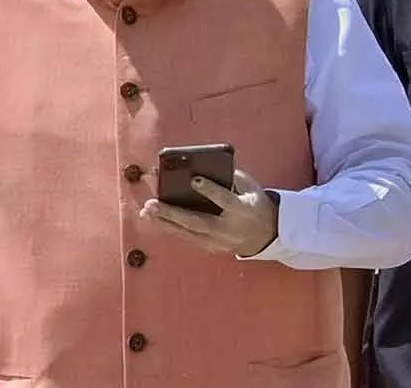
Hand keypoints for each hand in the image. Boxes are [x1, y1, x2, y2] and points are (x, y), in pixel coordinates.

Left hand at [140, 169, 278, 257]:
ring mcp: (218, 241)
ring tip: (145, 212)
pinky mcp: (210, 247)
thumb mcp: (250, 187)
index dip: (210, 190)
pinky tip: (154, 219)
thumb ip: (231, 176)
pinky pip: (186, 237)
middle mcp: (228, 228)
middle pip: (197, 221)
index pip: (224, 199)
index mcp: (242, 210)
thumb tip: (206, 164)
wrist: (265, 235)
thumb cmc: (253, 203)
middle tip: (151, 203)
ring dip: (164, 221)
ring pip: (187, 232)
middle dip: (172, 212)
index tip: (194, 179)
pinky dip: (169, 227)